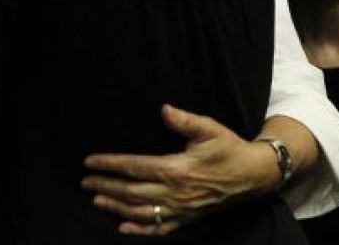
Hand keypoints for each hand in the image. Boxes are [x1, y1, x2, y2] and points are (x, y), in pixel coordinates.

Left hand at [81, 104, 275, 235]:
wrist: (253, 175)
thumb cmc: (229, 147)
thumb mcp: (209, 128)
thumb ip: (184, 120)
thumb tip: (163, 109)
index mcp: (177, 168)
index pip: (134, 166)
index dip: (110, 164)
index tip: (90, 161)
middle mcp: (176, 193)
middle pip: (132, 191)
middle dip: (106, 186)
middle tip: (85, 182)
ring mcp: (182, 209)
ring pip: (141, 211)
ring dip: (115, 207)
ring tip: (96, 200)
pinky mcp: (188, 218)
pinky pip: (160, 228)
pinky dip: (140, 229)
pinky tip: (123, 226)